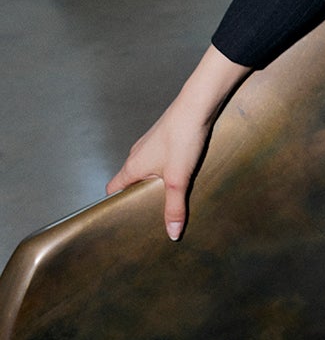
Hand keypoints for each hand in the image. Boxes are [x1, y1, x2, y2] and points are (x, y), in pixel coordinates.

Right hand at [106, 44, 249, 240]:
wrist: (197, 106)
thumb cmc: (182, 138)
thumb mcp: (178, 179)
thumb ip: (174, 207)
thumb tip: (172, 233)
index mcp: (132, 167)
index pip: (113, 190)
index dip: (115, 205)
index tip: (123, 218)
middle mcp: (137, 155)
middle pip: (130, 182)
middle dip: (138, 198)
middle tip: (151, 214)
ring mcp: (150, 146)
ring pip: (146, 171)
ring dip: (154, 184)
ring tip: (168, 197)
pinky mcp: (165, 139)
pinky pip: (159, 160)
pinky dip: (165, 171)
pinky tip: (182, 174)